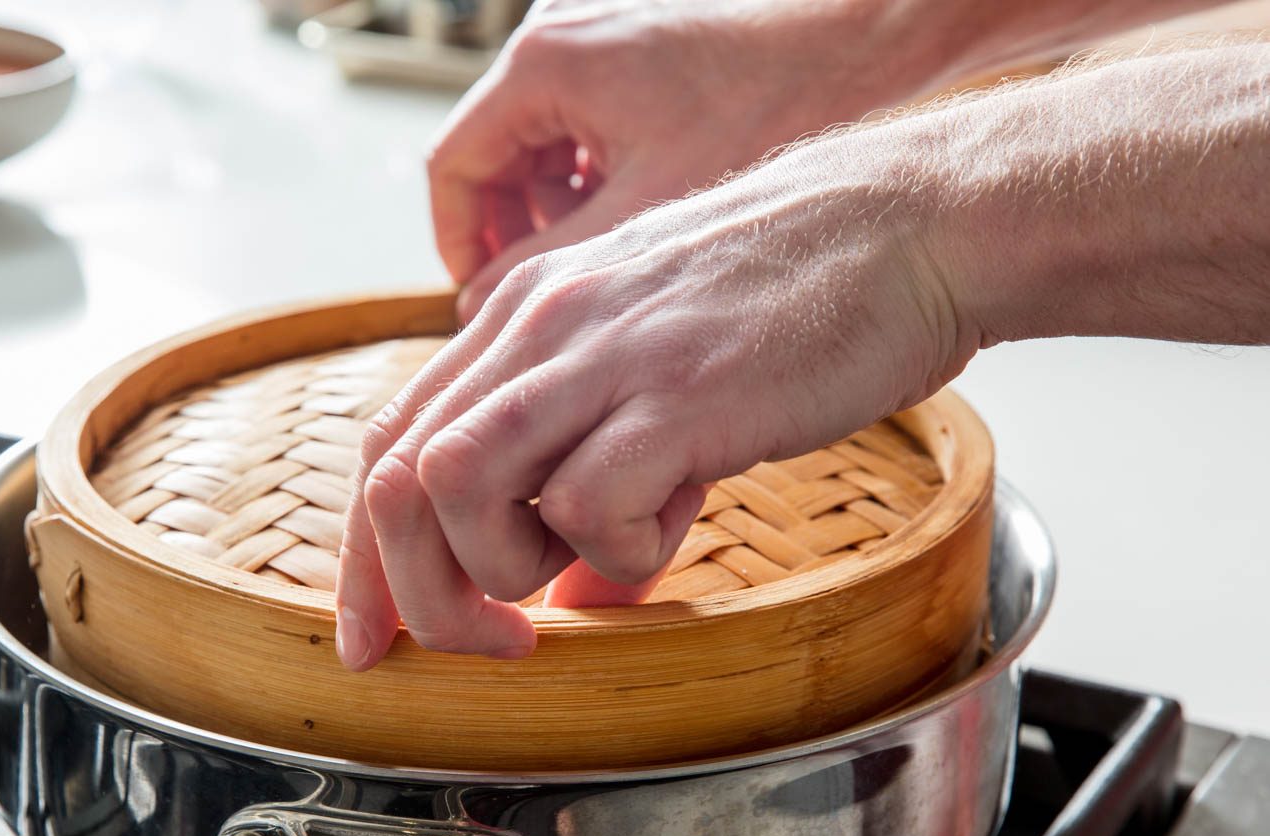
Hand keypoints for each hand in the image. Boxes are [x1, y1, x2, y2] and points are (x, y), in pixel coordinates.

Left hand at [336, 132, 974, 669]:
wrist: (909, 227)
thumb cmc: (792, 304)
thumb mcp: (658, 376)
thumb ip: (592, 471)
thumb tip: (573, 604)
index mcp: (523, 320)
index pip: (390, 441)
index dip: (366, 555)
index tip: (373, 636)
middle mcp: (539, 328)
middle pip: (397, 474)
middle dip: (416, 590)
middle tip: (491, 641)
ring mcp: (602, 354)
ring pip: (456, 481)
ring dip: (500, 568)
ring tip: (581, 572)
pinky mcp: (677, 393)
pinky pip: (589, 504)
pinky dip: (617, 553)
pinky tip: (674, 527)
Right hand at [430, 0, 932, 319]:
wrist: (869, 42)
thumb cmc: (772, 109)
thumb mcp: (645, 211)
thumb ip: (550, 262)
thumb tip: (482, 307)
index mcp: (543, 67)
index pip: (452, 168)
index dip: (462, 245)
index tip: (485, 301)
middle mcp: (559, 40)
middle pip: (493, 158)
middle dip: (514, 232)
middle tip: (549, 297)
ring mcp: (601, 41)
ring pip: (540, 148)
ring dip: (558, 213)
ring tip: (607, 263)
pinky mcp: (641, 54)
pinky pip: (586, 129)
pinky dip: (599, 181)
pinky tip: (645, 223)